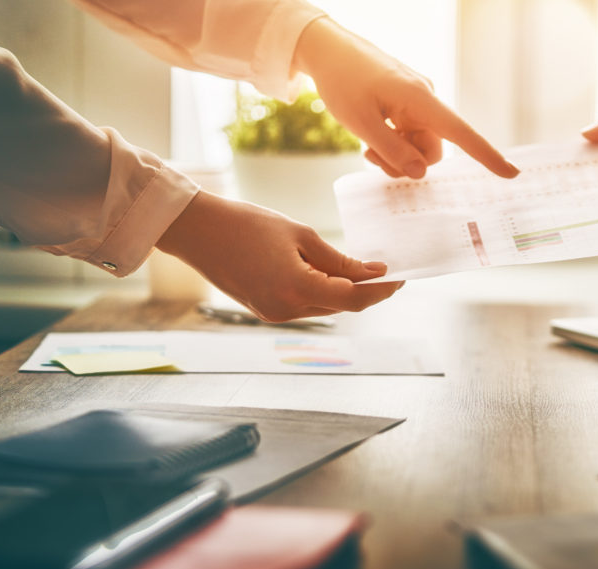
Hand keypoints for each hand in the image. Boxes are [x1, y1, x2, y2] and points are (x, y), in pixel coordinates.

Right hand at [156, 191, 402, 321]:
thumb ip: (339, 259)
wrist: (196, 231)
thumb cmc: (246, 224)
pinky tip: (328, 273)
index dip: (382, 290)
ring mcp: (274, 314)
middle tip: (387, 270)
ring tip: (361, 267)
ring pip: (325, 308)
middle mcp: (286, 310)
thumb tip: (374, 272)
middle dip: (367, 290)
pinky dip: (322, 292)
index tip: (400, 276)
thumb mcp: (301, 236)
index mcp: (296, 288)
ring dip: (345, 291)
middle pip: (342, 306)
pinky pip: (305, 305)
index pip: (354, 298)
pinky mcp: (266, 311)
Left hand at [293, 17, 517, 179]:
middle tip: (373, 158)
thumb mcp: (361, 123)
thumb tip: (420, 173)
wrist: (325, 47)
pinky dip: (393, 142)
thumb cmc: (341, 81)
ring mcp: (415, 100)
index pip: (462, 134)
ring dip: (397, 154)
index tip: (511, 174)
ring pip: (419, 145)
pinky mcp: (405, 102)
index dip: (487, 156)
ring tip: (367, 146)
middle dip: (408, 162)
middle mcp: (424, 99)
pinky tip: (371, 136)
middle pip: (433, 149)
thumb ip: (392, 151)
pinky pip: (409, 133)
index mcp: (420, 100)